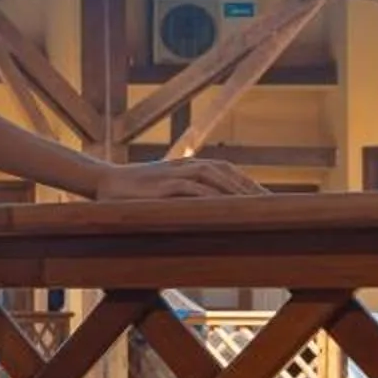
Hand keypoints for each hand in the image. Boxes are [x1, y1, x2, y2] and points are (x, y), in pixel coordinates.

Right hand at [90, 157, 266, 200]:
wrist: (103, 182)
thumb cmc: (133, 191)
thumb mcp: (163, 189)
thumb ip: (184, 194)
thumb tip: (205, 211)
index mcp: (189, 166)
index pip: (227, 171)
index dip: (248, 183)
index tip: (270, 199)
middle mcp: (186, 166)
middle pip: (227, 172)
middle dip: (250, 188)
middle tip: (273, 204)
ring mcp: (174, 174)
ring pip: (214, 177)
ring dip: (236, 190)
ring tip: (256, 205)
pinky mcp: (162, 186)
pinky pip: (192, 189)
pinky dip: (211, 196)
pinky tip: (225, 207)